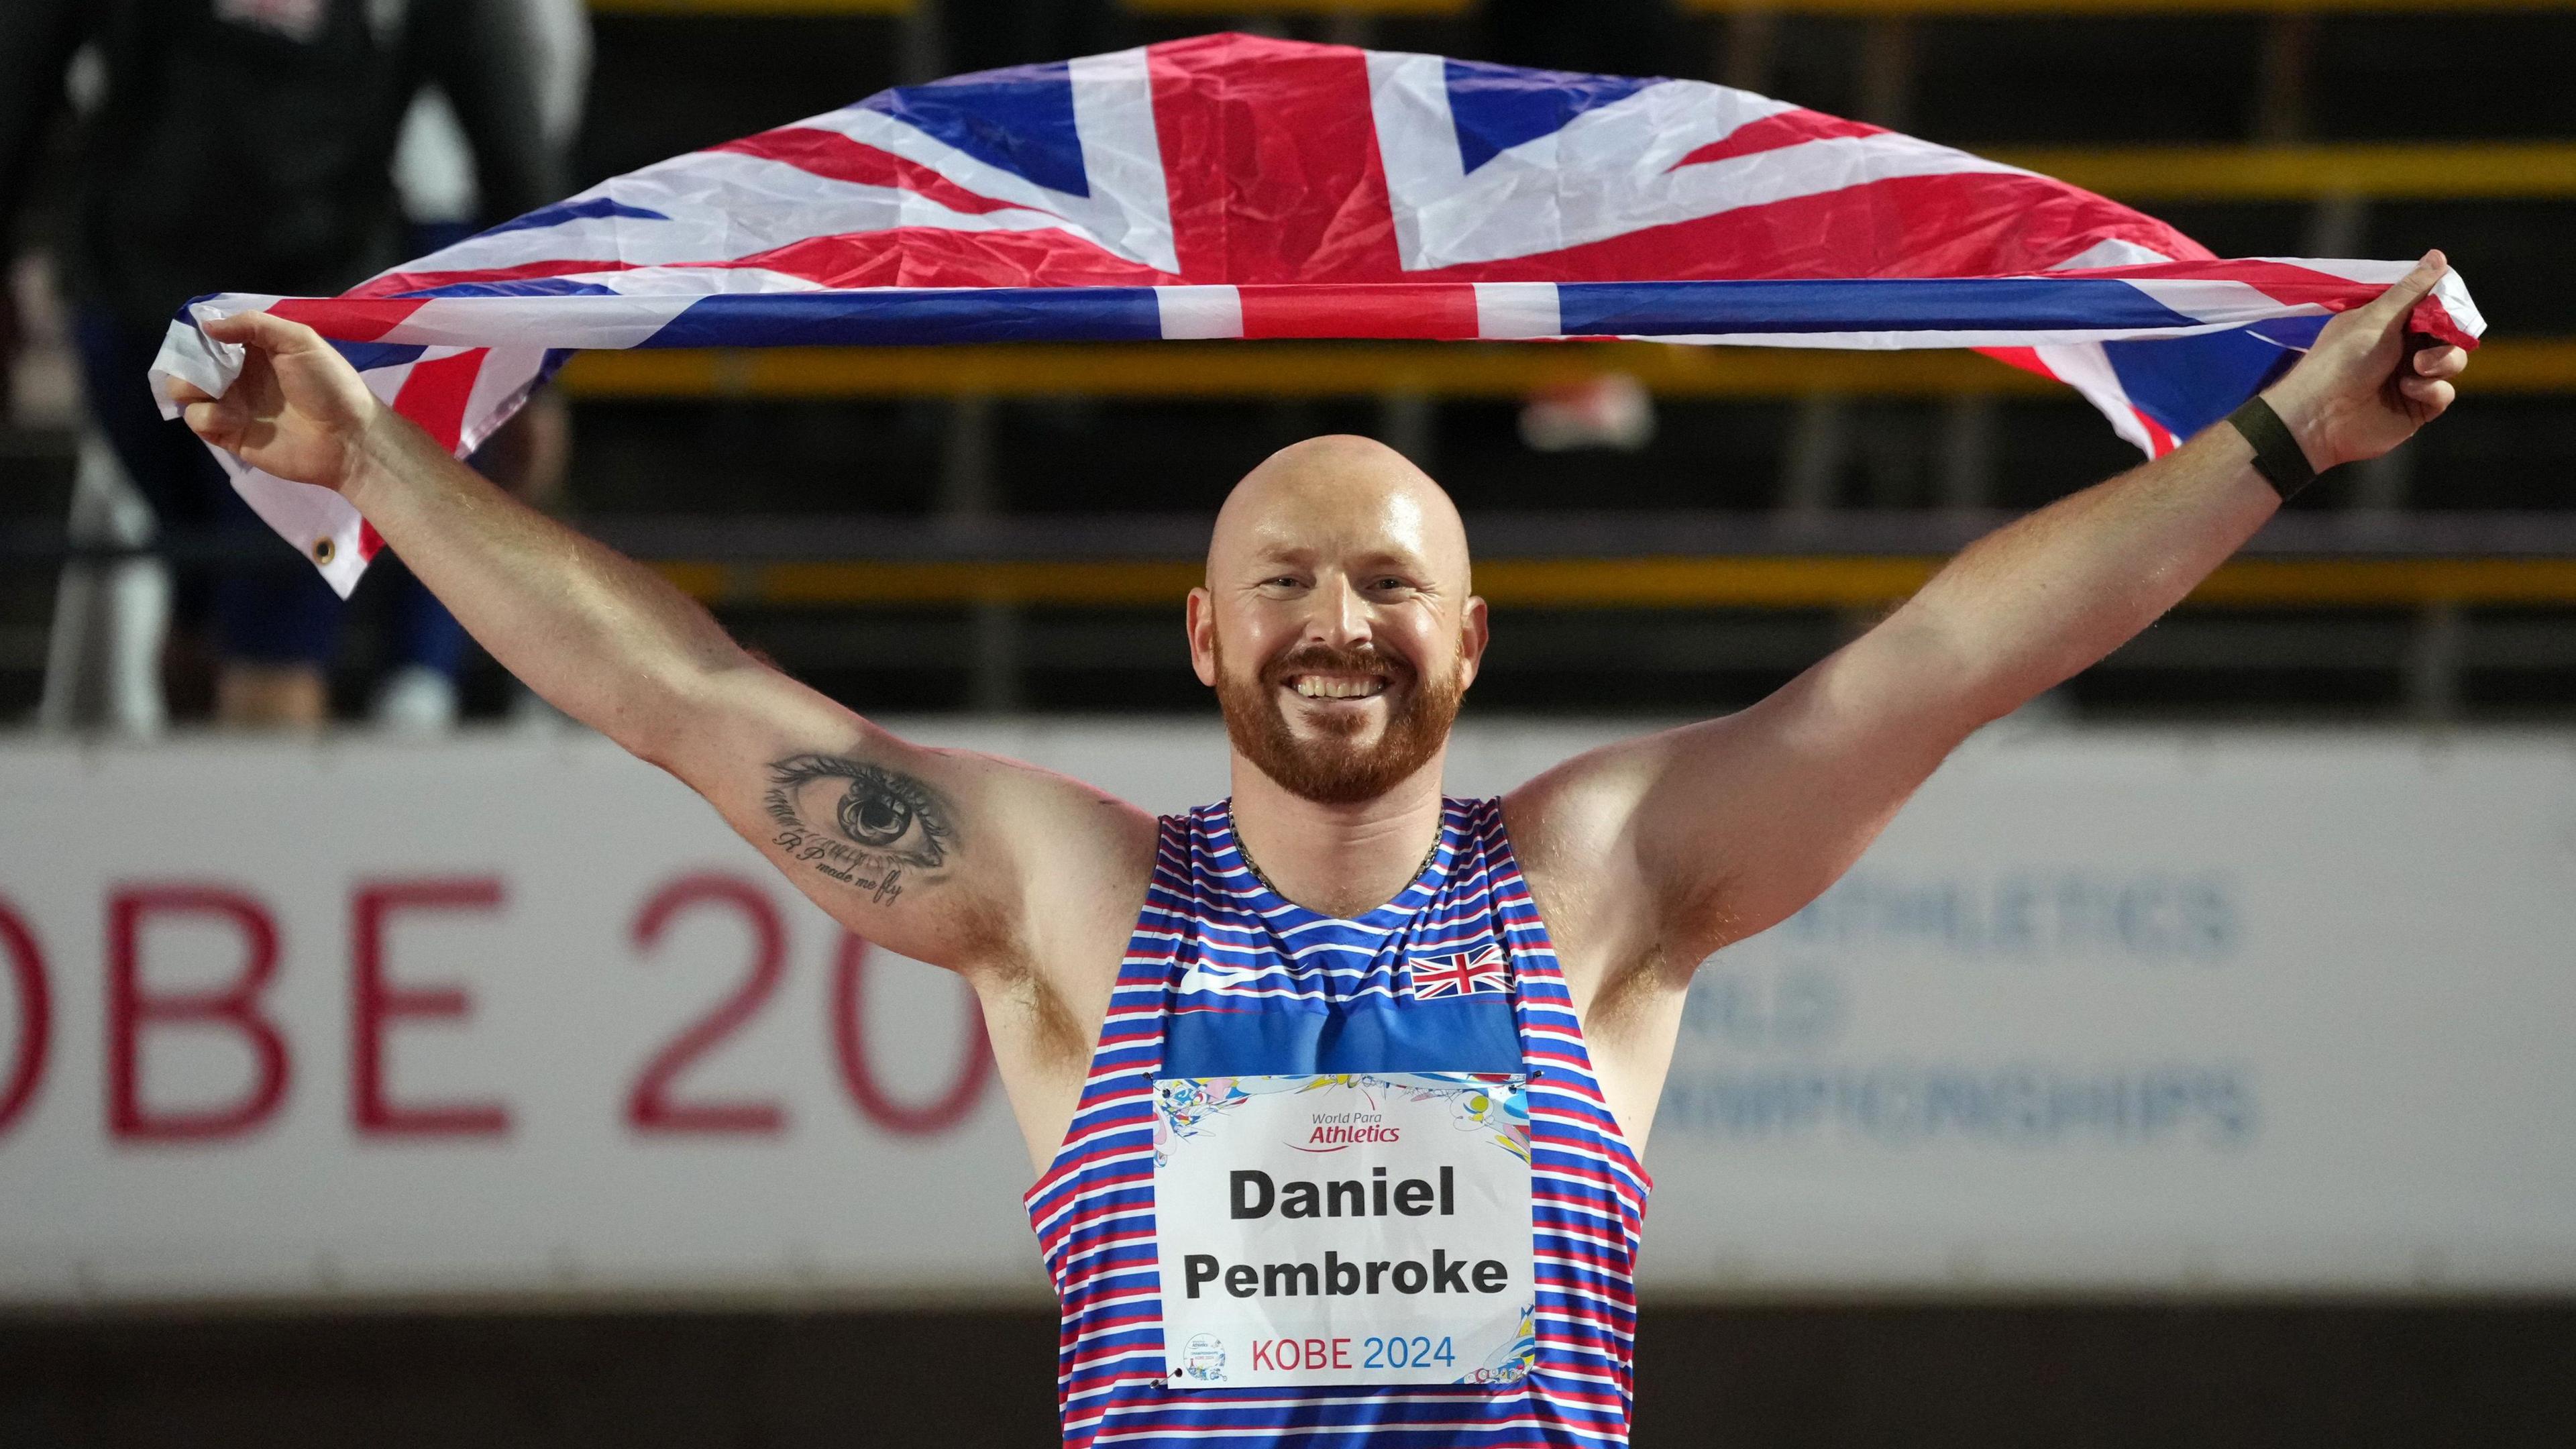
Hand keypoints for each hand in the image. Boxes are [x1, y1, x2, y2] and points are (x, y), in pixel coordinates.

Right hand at [168, 310, 383, 493]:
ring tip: (215, 391)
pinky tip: (232, 417)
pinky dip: (206, 416)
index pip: (211, 338)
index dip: (199, 336)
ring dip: (190, 388)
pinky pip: (198, 421)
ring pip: (186, 392)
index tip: (202, 338)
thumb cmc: (329, 385)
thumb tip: (206, 326)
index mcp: (254, 351)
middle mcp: (239, 376)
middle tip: (206, 368)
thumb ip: (253, 324)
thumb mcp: (299, 340)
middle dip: (187, 362)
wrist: (348, 438)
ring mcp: (233, 406)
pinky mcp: (229, 435)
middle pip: (191, 364)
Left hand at [2263, 250, 2469, 471]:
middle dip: (2448, 335)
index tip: (2447, 305)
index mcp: (2389, 323)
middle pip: (2449, 334)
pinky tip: (2407, 389)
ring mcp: (2410, 377)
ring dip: (2442, 361)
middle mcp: (2401, 348)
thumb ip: (2411, 290)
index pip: (2432, 307)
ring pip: (2452, 361)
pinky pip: (2444, 393)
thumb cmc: (2340, 362)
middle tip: (2431, 337)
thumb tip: (2438, 256)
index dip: (2446, 306)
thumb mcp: (2376, 318)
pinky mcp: (2416, 407)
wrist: (2319, 417)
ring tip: (2417, 366)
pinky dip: (2432, 389)